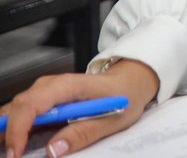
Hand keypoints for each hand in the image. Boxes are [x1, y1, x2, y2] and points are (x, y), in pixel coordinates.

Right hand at [1, 59, 158, 157]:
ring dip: (7, 131)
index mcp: (68, 86)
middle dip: (6, 132)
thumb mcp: (113, 119)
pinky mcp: (44, 100)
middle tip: (9, 156)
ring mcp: (45, 91)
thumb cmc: (123, 95)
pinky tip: (16, 145)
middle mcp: (51, 85)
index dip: (18, 129)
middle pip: (16, 107)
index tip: (16, 153)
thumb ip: (83, 133)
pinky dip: (14, 129)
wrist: (129, 81)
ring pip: (14, 110)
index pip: (31, 104)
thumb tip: (53, 150)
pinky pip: (21, 114)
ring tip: (10, 152)